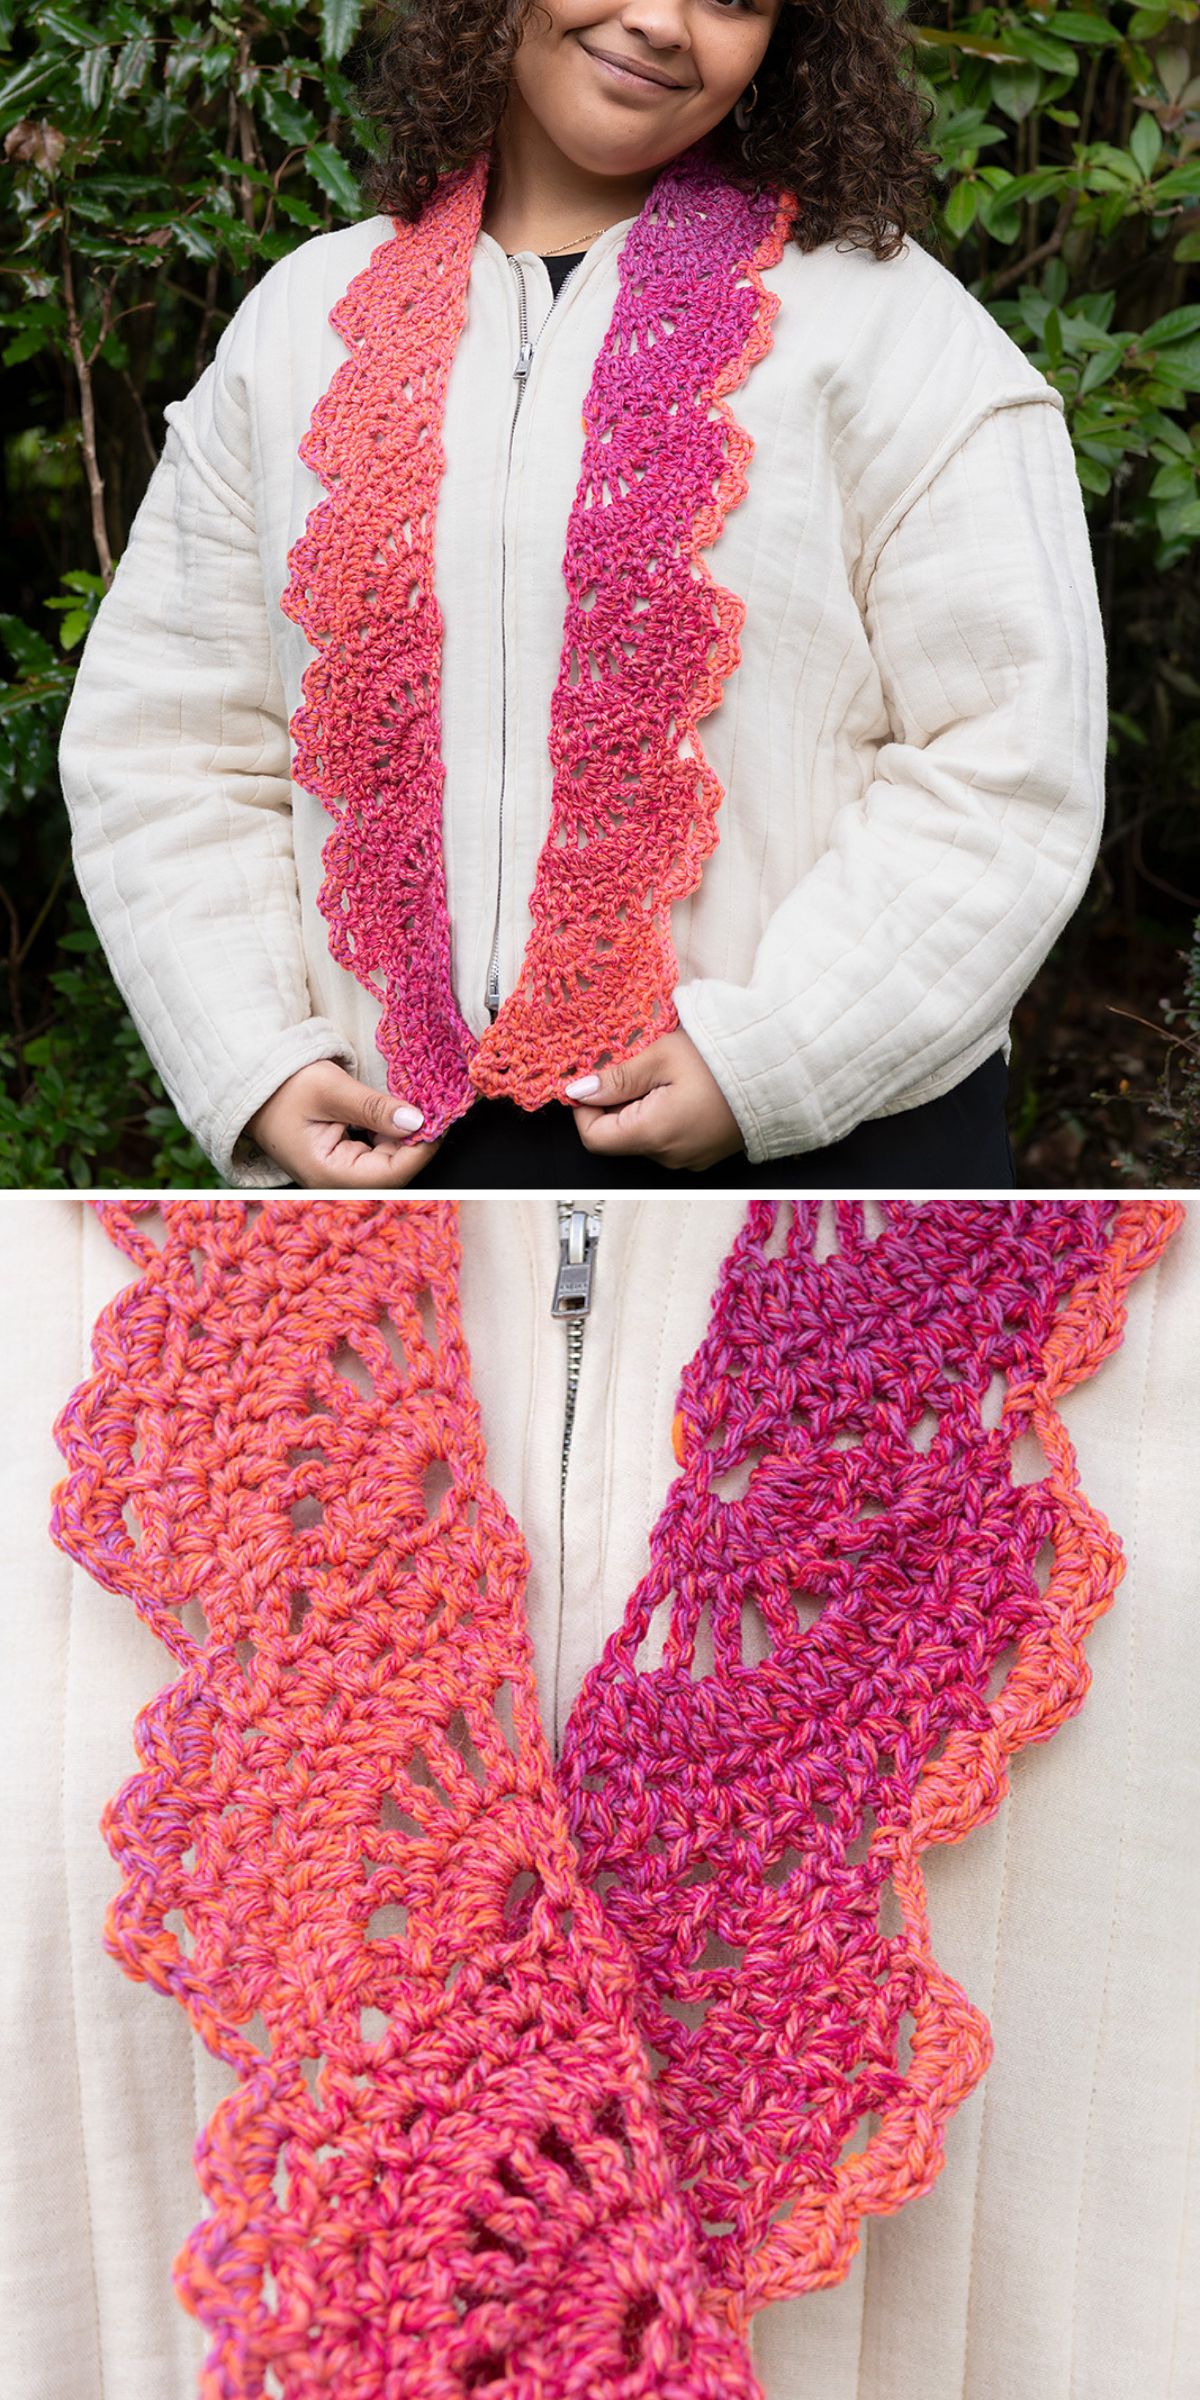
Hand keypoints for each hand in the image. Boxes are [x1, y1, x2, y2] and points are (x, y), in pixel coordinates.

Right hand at [245, 1062, 441, 1188]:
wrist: (250, 1083)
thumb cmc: (281, 1086)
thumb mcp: (331, 1089)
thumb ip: (375, 1107)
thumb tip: (418, 1122)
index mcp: (329, 1173)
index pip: (392, 1172)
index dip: (422, 1148)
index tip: (440, 1117)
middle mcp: (336, 1182)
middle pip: (394, 1170)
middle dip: (416, 1139)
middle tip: (434, 1104)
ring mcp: (339, 1174)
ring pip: (389, 1162)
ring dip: (405, 1135)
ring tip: (416, 1103)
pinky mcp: (343, 1161)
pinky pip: (378, 1154)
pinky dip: (391, 1134)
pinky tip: (397, 1112)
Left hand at [565, 1031, 743, 1169]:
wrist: (782, 1072)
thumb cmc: (726, 1060)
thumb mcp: (661, 1056)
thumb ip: (616, 1077)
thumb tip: (579, 1090)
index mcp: (653, 1134)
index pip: (593, 1138)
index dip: (585, 1108)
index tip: (595, 1079)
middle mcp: (668, 1156)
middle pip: (618, 1136)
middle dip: (616, 1102)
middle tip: (635, 1067)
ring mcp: (688, 1159)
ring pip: (642, 1136)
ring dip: (641, 1107)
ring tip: (665, 1076)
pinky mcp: (703, 1154)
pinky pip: (668, 1139)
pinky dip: (663, 1116)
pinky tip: (682, 1090)